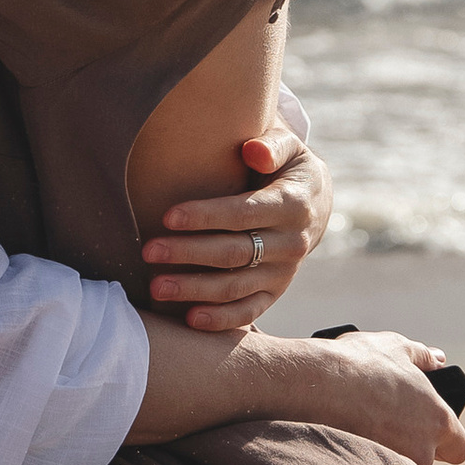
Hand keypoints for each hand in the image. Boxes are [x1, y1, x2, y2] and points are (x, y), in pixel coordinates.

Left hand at [141, 132, 333, 332]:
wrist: (315, 203)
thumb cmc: (286, 167)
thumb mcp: (289, 148)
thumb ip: (272, 145)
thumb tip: (253, 151)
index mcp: (293, 205)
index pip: (243, 213)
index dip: (205, 217)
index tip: (167, 216)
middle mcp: (292, 243)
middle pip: (234, 253)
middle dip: (188, 254)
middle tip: (148, 252)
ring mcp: (285, 272)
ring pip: (236, 287)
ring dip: (195, 290)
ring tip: (157, 288)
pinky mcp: (276, 291)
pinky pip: (250, 311)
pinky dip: (221, 319)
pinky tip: (190, 319)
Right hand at [283, 328, 464, 464]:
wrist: (312, 387)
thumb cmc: (358, 364)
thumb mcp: (396, 347)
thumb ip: (423, 357)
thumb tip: (438, 359)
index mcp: (438, 421)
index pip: (459, 447)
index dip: (445, 440)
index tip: (426, 430)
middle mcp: (423, 452)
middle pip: (425, 460)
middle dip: (408, 447)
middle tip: (382, 423)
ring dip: (384, 456)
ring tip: (357, 429)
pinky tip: (344, 440)